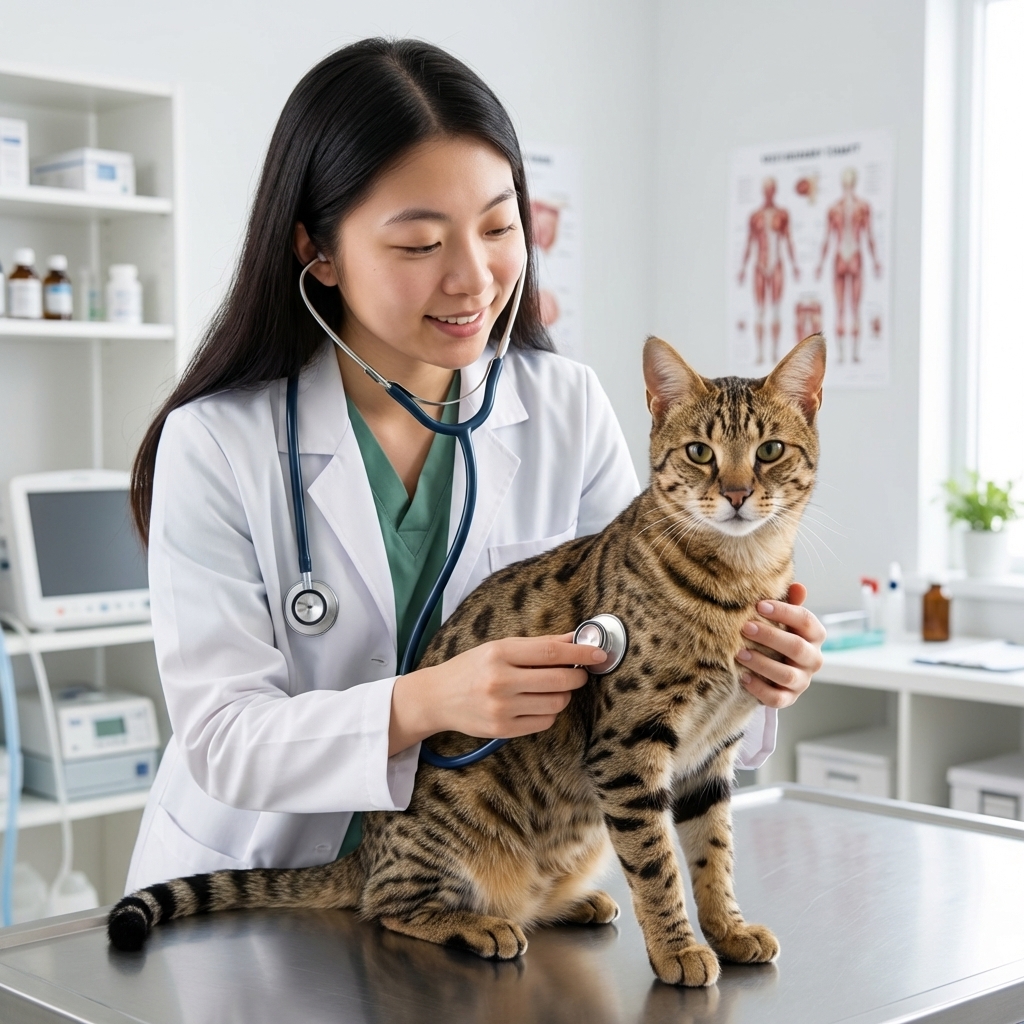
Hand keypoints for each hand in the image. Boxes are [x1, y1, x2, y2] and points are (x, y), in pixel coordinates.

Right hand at [388, 634, 606, 755]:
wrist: (438, 698)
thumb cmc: (471, 668)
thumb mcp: (499, 648)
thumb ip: (538, 644)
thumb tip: (574, 639)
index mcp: (499, 653)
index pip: (550, 652)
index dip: (580, 653)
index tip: (598, 653)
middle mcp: (500, 681)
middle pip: (558, 679)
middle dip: (577, 676)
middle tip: (578, 673)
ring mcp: (501, 708)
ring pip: (556, 703)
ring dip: (564, 695)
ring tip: (555, 689)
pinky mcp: (502, 730)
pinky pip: (544, 722)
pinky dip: (550, 712)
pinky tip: (539, 704)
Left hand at [735, 583, 824, 708]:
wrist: (774, 670)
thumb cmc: (778, 636)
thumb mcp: (784, 619)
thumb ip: (790, 603)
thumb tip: (798, 586)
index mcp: (815, 635)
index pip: (806, 621)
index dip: (784, 612)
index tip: (759, 605)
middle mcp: (813, 659)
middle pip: (797, 647)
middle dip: (770, 636)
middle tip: (745, 628)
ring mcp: (803, 681)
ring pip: (787, 675)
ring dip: (762, 663)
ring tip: (740, 654)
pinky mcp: (789, 698)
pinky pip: (777, 698)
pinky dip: (759, 689)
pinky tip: (743, 677)